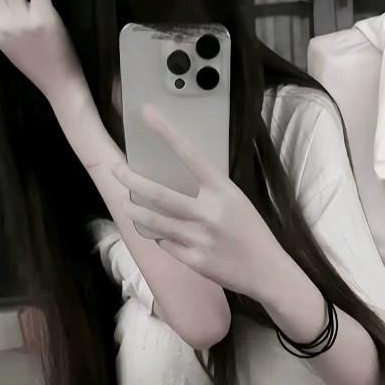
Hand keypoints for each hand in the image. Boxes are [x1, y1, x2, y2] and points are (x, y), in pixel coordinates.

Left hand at [111, 108, 286, 298]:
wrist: (268, 271)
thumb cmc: (252, 232)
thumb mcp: (236, 201)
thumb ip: (209, 191)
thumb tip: (178, 180)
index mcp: (223, 190)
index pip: (190, 154)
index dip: (166, 132)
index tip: (147, 113)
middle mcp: (209, 212)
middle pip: (159, 193)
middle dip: (131, 180)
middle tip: (116, 170)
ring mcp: (200, 238)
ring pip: (154, 221)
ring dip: (135, 210)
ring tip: (125, 203)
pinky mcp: (194, 260)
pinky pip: (166, 244)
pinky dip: (159, 236)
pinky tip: (159, 233)